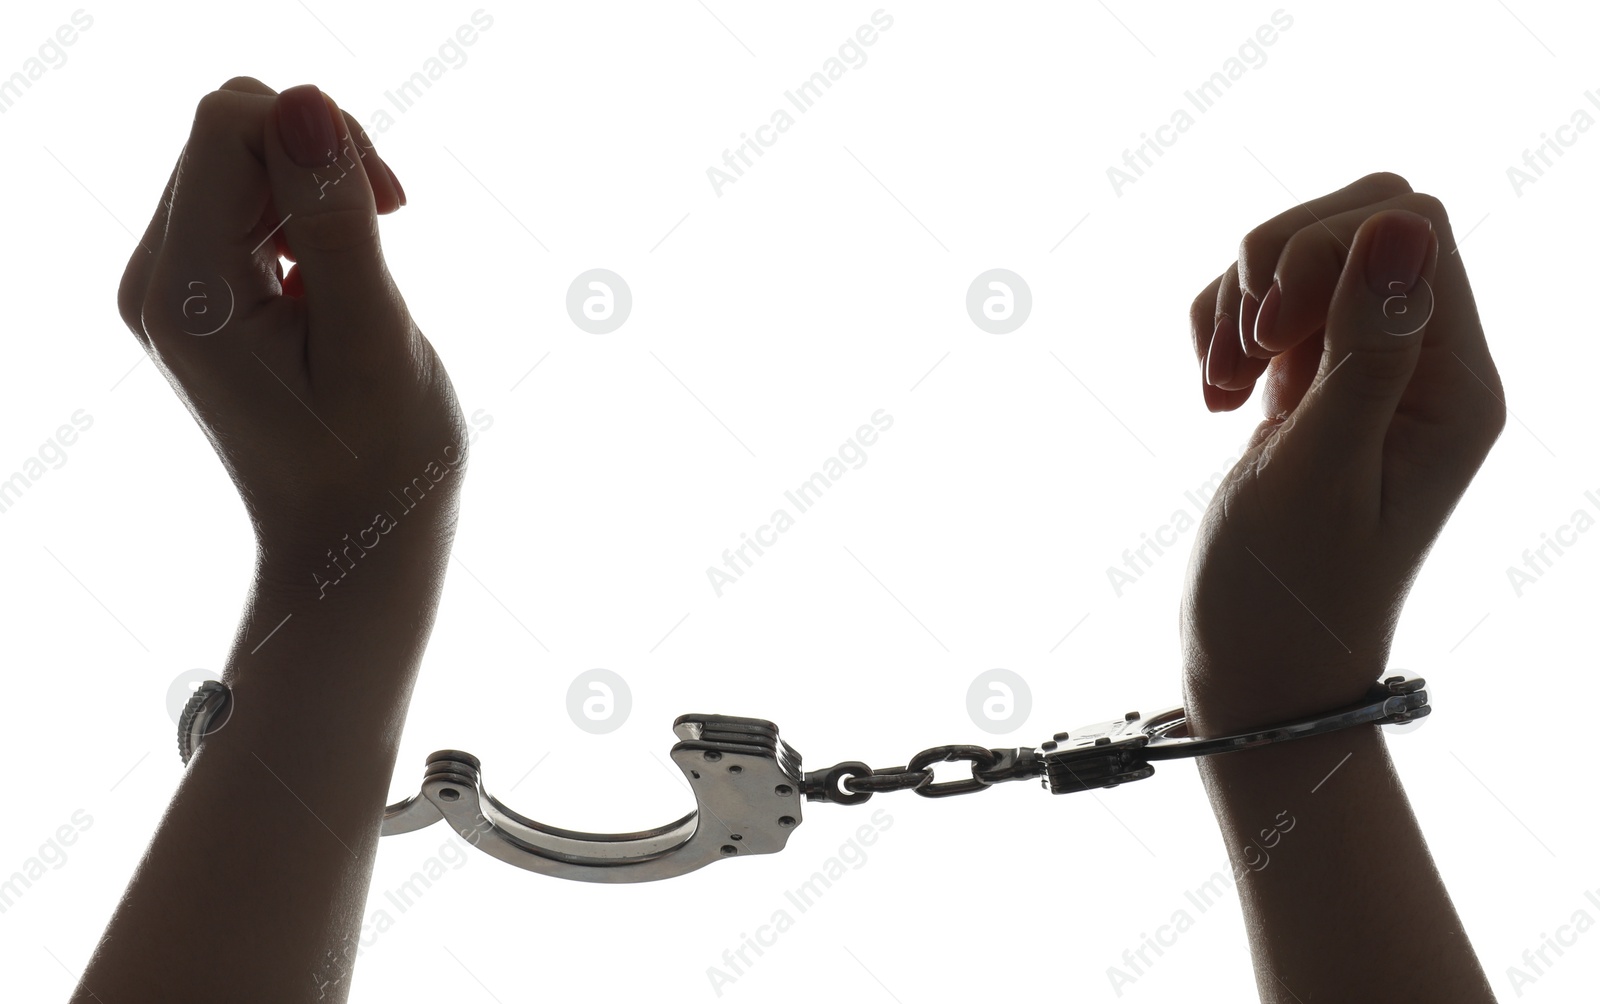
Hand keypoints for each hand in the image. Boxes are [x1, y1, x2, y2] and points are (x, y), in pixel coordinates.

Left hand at [116, 77, 466, 583]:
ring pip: (243, 160)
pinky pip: (247, 203)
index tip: (391, 208)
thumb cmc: (381, 467)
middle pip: (231, 132)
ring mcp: (170, 288)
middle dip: (322, 157)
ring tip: (367, 270)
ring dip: (320, 190)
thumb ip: (337, 222)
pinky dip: (307, 219)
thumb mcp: (375, 341)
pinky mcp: (198, 294)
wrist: (351, 550)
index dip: (323, 136)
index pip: (228, 123)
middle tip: (390, 229)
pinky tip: (340, 282)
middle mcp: (156, 280)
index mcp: (185, 292)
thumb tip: (305, 102)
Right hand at [1181, 173, 1504, 733]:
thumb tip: (1400, 225)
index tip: (1269, 337)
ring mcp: (1365, 373)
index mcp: (1454, 388)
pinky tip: (1215, 393)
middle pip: (1357, 221)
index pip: (1412, 227)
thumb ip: (1365, 347)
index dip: (1325, 249)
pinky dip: (1222, 328)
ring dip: (1237, 302)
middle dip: (1274, 265)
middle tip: (1243, 358)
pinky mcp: (1312, 385)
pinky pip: (1265, 303)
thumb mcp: (1320, 471)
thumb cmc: (1288, 596)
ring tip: (1219, 387)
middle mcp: (1423, 369)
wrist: (1258, 673)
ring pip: (1299, 255)